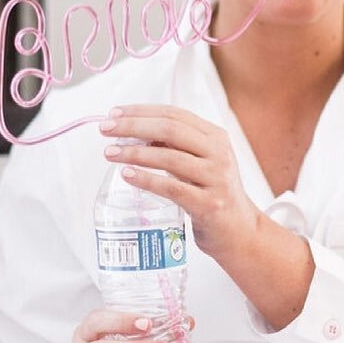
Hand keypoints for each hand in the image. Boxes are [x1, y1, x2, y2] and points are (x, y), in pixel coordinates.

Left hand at [99, 105, 260, 267]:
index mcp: (215, 137)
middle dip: (133, 126)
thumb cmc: (212, 193)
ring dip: (135, 152)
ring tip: (110, 153)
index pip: (174, 114)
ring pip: (169, 157)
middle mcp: (219, 153)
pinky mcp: (209, 205)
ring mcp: (216, 179)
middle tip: (105, 129)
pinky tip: (127, 175)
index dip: (142, 111)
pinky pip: (172, 188)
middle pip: (170, 130)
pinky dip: (146, 180)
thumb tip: (133, 131)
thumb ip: (175, 146)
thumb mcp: (200, 162)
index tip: (114, 114)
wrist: (239, 231)